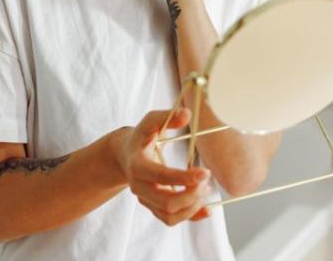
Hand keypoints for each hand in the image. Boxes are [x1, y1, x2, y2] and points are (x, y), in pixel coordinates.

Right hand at [111, 107, 212, 224]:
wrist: (125, 155)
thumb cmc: (141, 136)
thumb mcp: (150, 122)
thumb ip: (167, 116)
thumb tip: (187, 114)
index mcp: (137, 166)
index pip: (160, 176)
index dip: (184, 178)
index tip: (205, 173)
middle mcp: (139, 187)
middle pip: (167, 203)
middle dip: (191, 195)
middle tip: (206, 180)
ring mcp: (146, 199)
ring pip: (170, 216)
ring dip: (192, 207)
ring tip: (205, 189)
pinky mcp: (153, 206)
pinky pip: (171, 220)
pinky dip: (191, 217)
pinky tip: (207, 209)